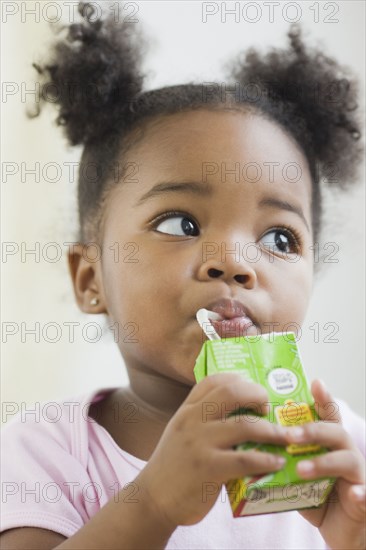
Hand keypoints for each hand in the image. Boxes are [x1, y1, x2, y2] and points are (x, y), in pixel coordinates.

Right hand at [135, 372, 288, 527]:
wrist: (152, 499)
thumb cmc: (174, 465)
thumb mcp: (182, 432)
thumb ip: (204, 419)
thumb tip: (242, 414)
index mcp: (187, 409)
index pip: (214, 380)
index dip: (239, 380)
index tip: (254, 388)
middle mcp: (192, 420)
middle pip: (232, 392)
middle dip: (257, 396)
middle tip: (269, 409)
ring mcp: (199, 443)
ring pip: (244, 425)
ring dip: (272, 431)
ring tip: (287, 437)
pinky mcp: (208, 468)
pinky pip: (245, 459)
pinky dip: (266, 459)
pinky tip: (277, 462)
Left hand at [286, 379, 365, 549]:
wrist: (342, 531)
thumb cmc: (317, 496)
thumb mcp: (297, 475)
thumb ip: (282, 459)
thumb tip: (247, 446)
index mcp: (329, 444)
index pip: (327, 416)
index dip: (323, 399)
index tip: (315, 382)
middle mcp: (346, 453)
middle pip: (335, 432)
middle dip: (313, 430)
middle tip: (290, 435)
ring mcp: (357, 475)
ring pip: (347, 459)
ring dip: (324, 462)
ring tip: (301, 469)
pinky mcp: (364, 500)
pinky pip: (365, 494)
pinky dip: (361, 494)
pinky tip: (354, 495)